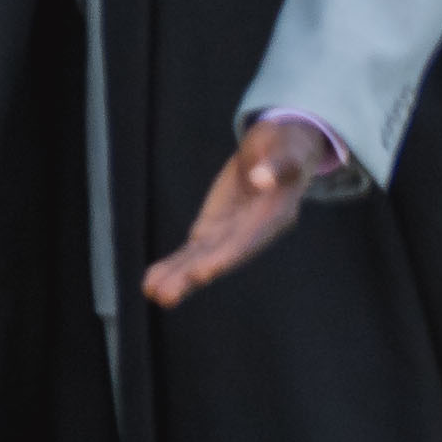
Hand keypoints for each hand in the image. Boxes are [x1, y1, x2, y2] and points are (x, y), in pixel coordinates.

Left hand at [140, 114, 331, 305]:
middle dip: (193, 275)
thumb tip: (263, 178)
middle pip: (221, 256)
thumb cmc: (288, 146)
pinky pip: (194, 249)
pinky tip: (152, 281)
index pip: (248, 239)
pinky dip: (175, 264)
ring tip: (152, 293)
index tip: (202, 273)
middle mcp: (253, 231)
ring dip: (178, 277)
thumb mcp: (288, 147)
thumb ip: (280, 164)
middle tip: (165, 295)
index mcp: (275, 215)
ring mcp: (232, 233)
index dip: (225, 256)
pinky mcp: (215, 228)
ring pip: (203, 258)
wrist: (279, 148)